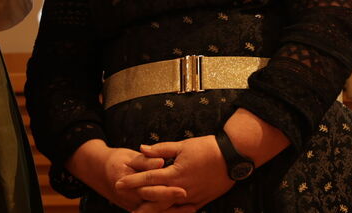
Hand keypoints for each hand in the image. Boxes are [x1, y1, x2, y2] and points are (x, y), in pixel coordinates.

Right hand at [67, 140, 185, 210]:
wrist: (100, 172)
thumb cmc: (117, 161)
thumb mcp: (128, 157)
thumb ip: (145, 160)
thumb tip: (161, 162)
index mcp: (129, 186)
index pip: (152, 191)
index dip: (168, 192)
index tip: (184, 191)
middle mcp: (132, 200)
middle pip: (156, 207)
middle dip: (175, 208)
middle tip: (193, 205)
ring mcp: (135, 207)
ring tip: (193, 209)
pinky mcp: (139, 208)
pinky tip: (183, 210)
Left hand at [115, 137, 232, 211]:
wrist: (232, 157)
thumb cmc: (207, 148)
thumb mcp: (182, 145)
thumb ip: (160, 150)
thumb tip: (141, 149)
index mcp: (175, 174)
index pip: (148, 178)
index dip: (132, 181)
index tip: (118, 183)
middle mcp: (181, 189)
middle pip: (154, 198)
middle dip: (138, 200)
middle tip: (124, 203)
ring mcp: (191, 198)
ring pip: (167, 209)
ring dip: (152, 211)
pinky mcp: (201, 202)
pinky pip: (182, 211)